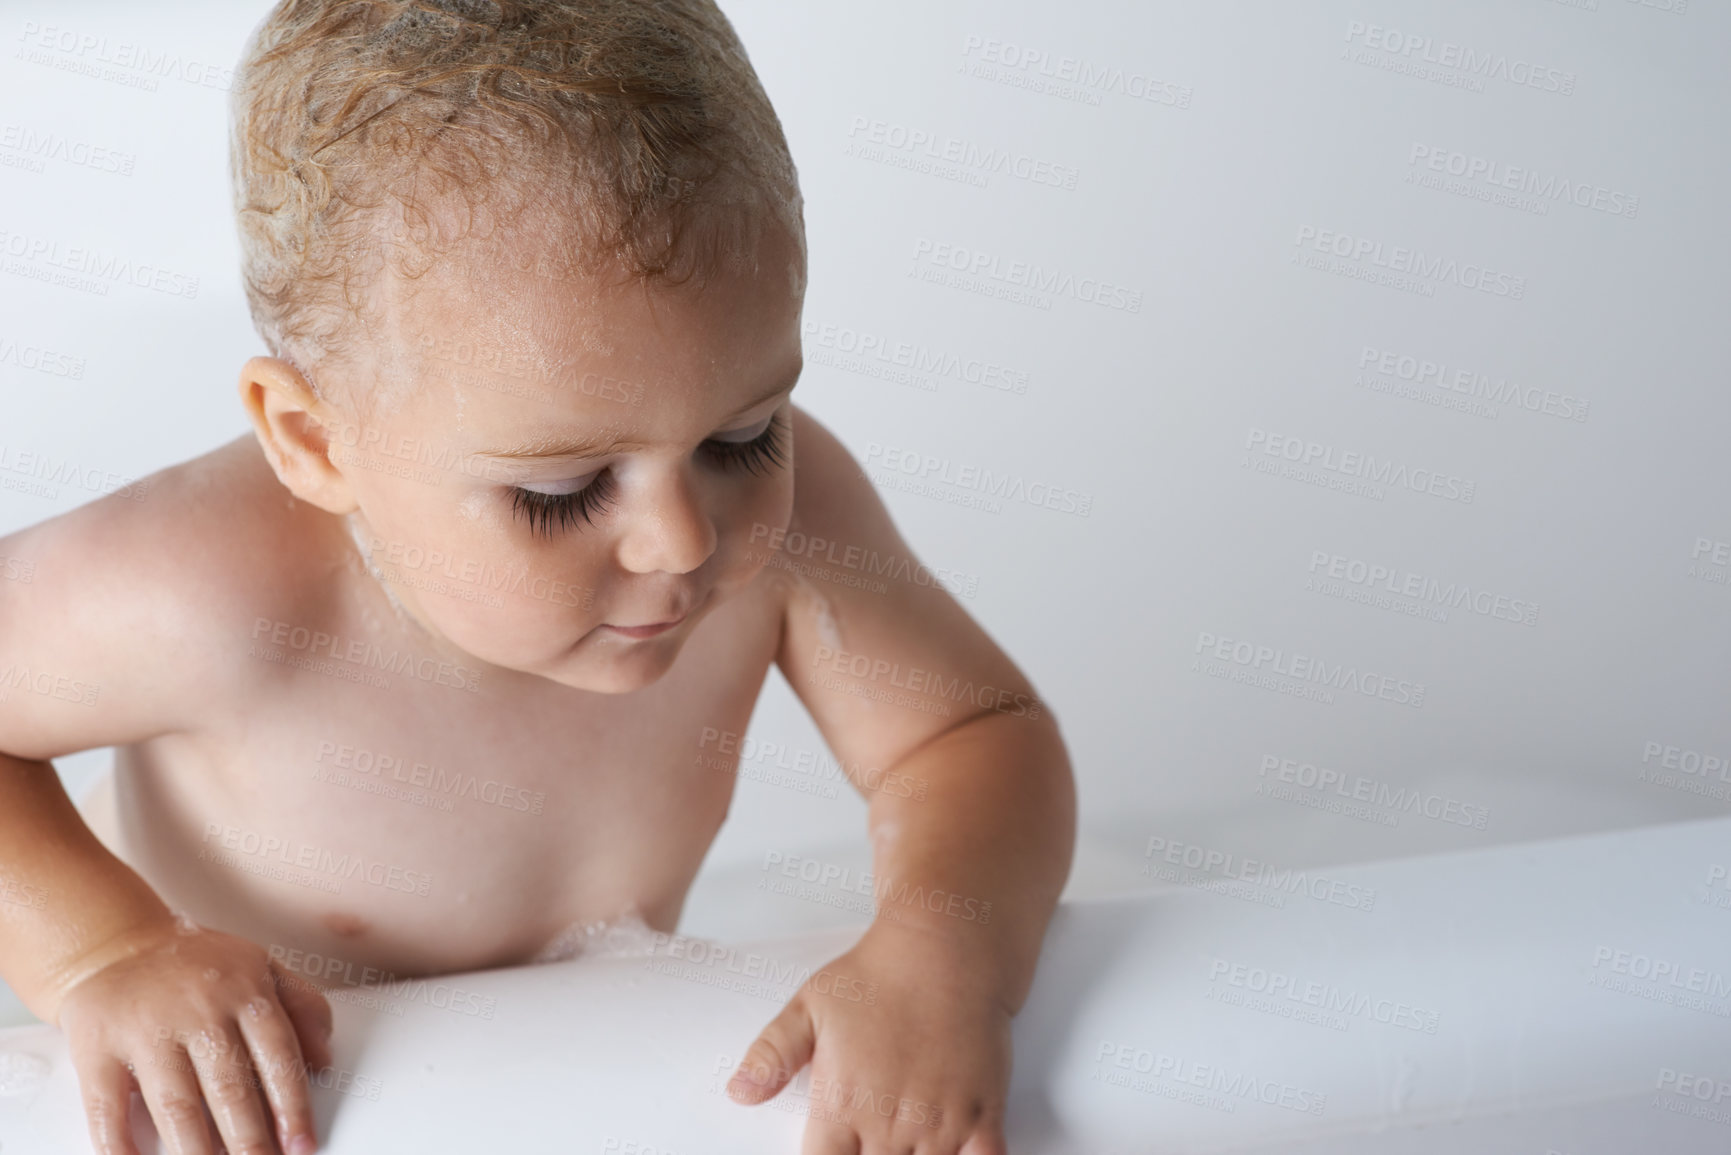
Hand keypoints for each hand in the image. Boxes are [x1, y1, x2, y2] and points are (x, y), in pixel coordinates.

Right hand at [53, 914, 333, 1154]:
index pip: (277, 1055)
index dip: (292, 1105)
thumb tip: (325, 1059)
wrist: (115, 943)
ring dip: (198, 1150)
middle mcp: (198, 1012)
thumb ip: (301, 1006)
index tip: (302, 1145)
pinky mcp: (98, 1050)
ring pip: (177, 1104)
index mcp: (243, 992)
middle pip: (230, 1087)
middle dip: (250, 1139)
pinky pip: (108, 1107)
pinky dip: (119, 1145)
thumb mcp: (260, 966)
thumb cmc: (197, 965)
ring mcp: (146, 1031)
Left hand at [726, 923, 1011, 1153]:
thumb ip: (772, 1055)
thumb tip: (739, 1093)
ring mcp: (940, 1124)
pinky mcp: (983, 1116)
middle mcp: (891, 1124)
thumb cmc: (878, 974)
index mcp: (844, 1105)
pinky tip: (951, 1150)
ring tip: (901, 1143)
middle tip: (870, 1138)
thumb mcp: (808, 1006)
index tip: (833, 1149)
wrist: (946, 950)